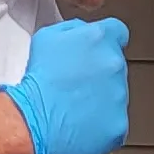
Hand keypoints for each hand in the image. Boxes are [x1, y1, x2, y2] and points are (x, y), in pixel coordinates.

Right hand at [1, 18, 129, 153]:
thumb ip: (75, 29)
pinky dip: (101, 124)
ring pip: (117, 95)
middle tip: (78, 84)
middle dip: (100, 73)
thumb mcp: (48, 36)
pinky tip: (82, 122)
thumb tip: (84, 33)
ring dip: (101, 99)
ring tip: (76, 105)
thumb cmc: (38, 80)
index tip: (99, 53)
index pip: (118, 33)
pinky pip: (115, 122)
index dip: (108, 43)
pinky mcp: (119, 123)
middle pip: (116, 66)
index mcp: (100, 38)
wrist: (34, 118)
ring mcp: (120, 95)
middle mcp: (115, 63)